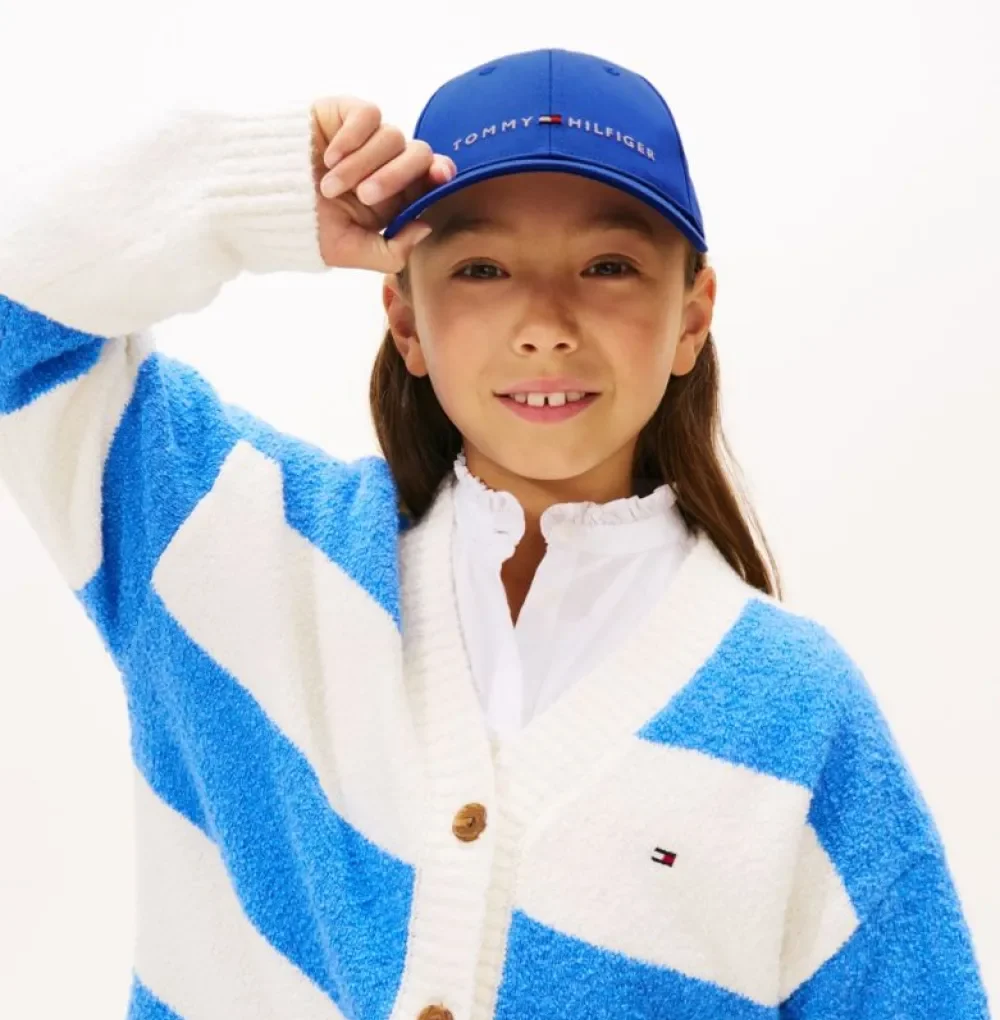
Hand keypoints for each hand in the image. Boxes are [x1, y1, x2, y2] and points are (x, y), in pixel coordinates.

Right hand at [310, 96, 456, 271]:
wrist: (263, 200)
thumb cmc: (307, 226)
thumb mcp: (350, 252)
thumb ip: (391, 251)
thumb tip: (425, 227)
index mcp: (396, 196)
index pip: (431, 177)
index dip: (441, 172)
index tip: (439, 176)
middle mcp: (387, 164)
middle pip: (418, 155)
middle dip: (395, 177)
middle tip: (364, 195)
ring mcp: (368, 138)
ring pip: (392, 137)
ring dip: (362, 165)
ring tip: (331, 186)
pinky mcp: (346, 114)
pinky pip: (368, 115)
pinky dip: (353, 138)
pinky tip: (329, 158)